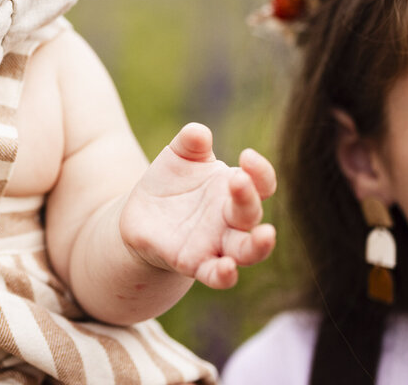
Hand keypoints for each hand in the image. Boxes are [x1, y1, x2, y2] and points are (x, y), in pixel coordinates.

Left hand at [119, 122, 276, 288]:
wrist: (142, 215)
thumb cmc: (170, 182)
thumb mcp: (178, 156)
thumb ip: (189, 142)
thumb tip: (198, 132)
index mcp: (235, 190)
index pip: (261, 183)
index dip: (260, 171)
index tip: (247, 156)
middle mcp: (232, 220)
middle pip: (252, 214)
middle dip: (249, 198)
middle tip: (239, 181)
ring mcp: (217, 244)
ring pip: (247, 250)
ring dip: (258, 245)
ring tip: (265, 235)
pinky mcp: (195, 263)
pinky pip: (216, 275)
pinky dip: (225, 274)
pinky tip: (227, 268)